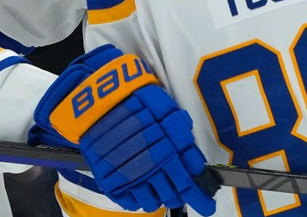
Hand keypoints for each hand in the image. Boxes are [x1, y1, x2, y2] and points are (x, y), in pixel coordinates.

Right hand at [31, 45, 218, 213]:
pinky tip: (142, 186)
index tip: (207, 205)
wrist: (99, 103)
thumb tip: (196, 162)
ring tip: (159, 184)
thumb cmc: (136, 101)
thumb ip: (182, 137)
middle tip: (181, 189)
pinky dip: (139, 198)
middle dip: (180, 194)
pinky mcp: (111, 183)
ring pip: (153, 202)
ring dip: (160, 196)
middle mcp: (150, 170)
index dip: (200, 197)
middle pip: (172, 195)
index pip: (188, 184)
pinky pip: (131, 203)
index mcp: (167, 153)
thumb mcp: (166, 111)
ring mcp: (130, 179)